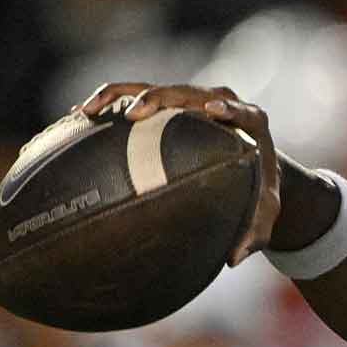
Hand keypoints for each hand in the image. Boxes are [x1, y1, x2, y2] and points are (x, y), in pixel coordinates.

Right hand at [78, 82, 279, 265]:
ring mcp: (193, 99)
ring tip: (90, 110)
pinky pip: (137, 93)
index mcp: (251, 122)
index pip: (240, 111)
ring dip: (123, 94)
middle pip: (189, 93)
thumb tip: (235, 258)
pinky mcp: (171, 103)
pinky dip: (110, 100)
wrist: (252, 163)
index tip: (212, 110)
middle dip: (160, 97)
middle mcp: (221, 103)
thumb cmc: (258, 187)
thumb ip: (256, 233)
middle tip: (134, 114)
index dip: (228, 108)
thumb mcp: (264, 212)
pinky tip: (82, 114)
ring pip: (157, 88)